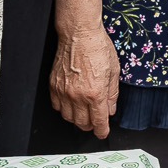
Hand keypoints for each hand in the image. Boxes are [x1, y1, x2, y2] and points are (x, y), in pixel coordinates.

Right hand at [48, 25, 120, 139]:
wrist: (79, 34)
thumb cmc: (98, 48)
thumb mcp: (114, 71)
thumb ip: (112, 94)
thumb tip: (110, 109)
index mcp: (96, 93)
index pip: (98, 121)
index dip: (101, 131)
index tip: (102, 133)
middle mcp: (78, 96)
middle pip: (82, 123)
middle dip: (90, 125)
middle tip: (95, 121)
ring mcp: (64, 92)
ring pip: (68, 117)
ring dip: (77, 119)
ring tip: (84, 112)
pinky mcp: (53, 86)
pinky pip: (57, 106)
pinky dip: (64, 109)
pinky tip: (71, 103)